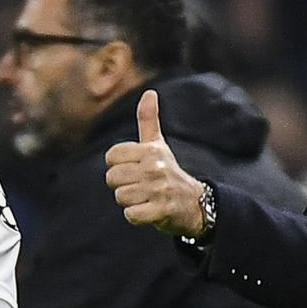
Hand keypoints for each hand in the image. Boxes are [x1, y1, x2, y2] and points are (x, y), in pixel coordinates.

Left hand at [105, 90, 205, 236]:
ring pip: (121, 197)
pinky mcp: (162, 211)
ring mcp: (159, 189)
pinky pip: (131, 215)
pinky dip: (136, 216)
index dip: (118, 166)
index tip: (135, 169)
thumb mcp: (158, 145)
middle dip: (122, 186)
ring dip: (130, 202)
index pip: (111, 156)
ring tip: (146, 198)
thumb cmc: (169, 172)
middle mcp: (155, 167)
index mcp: (151, 150)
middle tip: (141, 187)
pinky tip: (149, 210)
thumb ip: (148, 120)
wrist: (195, 203)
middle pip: (113, 178)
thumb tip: (149, 92)